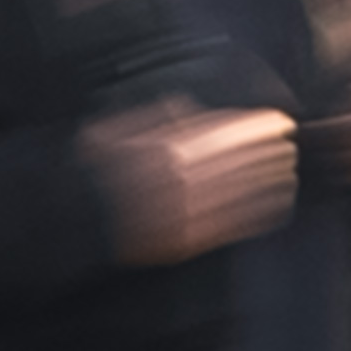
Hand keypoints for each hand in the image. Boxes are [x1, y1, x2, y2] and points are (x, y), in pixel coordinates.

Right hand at [88, 101, 297, 264]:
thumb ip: (153, 117)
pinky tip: (275, 202)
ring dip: (274, 180)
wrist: (62, 220)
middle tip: (288, 145)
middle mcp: (182, 182)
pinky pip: (238, 225)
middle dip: (273, 152)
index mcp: (166, 151)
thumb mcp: (110, 129)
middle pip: (246, 163)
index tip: (280, 121)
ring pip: (247, 194)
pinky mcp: (186, 242)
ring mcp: (186, 214)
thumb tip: (191, 107)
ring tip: (286, 170)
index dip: (261, 126)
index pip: (230, 133)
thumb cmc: (84, 171)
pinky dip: (262, 211)